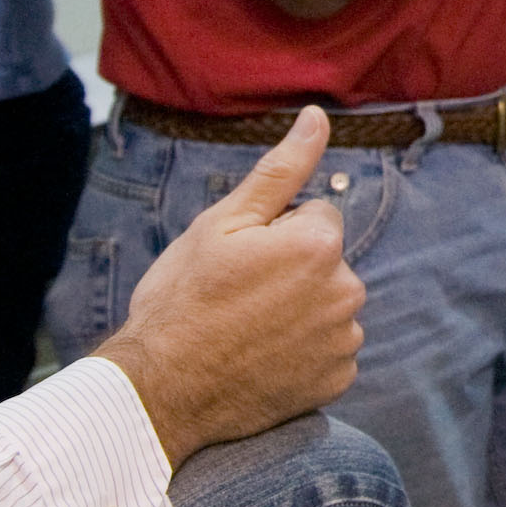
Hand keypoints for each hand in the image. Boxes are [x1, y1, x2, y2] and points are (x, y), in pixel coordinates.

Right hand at [95, 107, 365, 466]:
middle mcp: (347, 291)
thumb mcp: (222, 223)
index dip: (275, 234)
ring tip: (246, 330)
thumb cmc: (182, 300)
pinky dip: (303, 353)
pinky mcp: (336, 379)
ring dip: (299, 312)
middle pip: (326, 261)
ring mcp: (343, 340)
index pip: (316, 215)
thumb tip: (318, 117)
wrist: (158, 389)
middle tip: (239, 297)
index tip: (241, 261)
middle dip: (292, 270)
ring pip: (327, 305)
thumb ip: (281, 170)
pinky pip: (328, 350)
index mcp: (321, 244)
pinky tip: (262, 359)